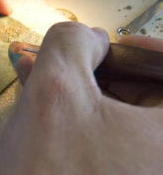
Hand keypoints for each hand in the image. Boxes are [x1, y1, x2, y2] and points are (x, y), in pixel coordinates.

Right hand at [0, 22, 162, 173]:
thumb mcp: (54, 92)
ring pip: (124, 118)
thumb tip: (88, 36)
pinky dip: (83, 121)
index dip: (146, 51)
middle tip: (71, 63)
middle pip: (149, 95)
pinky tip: (53, 112)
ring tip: (47, 80)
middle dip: (103, 72)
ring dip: (85, 93)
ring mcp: (146, 170)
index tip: (112, 45)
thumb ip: (70, 43)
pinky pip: (110, 142)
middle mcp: (162, 157)